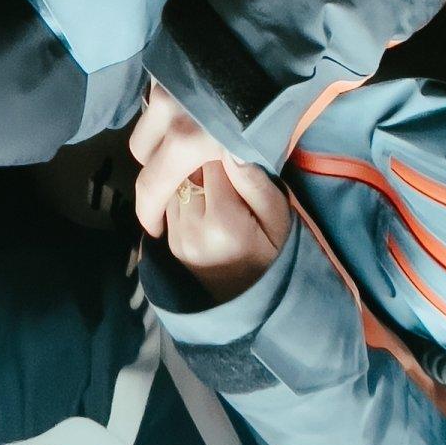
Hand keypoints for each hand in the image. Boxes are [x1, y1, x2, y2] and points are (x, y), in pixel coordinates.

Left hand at [130, 85, 290, 302]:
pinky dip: (183, 191)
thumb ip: (256, 184)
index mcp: (222, 222)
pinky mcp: (167, 239)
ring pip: (173, 180)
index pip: (209, 160)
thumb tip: (229, 147)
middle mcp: (191, 228)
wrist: (250, 297)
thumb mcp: (278, 218)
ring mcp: (175, 235)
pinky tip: (203, 197)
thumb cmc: (271, 253)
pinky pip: (169, 198)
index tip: (234, 148)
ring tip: (215, 182)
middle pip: (186, 168)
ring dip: (189, 173)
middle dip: (202, 159)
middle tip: (225, 166)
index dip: (221, 147)